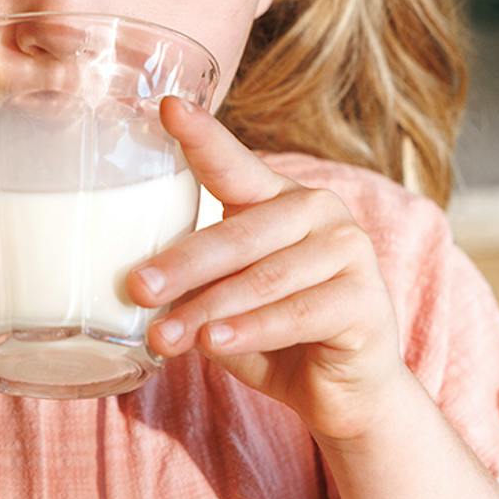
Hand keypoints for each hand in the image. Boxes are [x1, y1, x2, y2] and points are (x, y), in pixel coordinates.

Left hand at [127, 95, 413, 445]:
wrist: (343, 390)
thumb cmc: (275, 336)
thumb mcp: (226, 302)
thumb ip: (196, 285)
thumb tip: (133, 286)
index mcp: (280, 198)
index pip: (235, 164)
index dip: (203, 136)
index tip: (168, 107)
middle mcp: (320, 212)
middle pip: (242, 232)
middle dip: (185, 263)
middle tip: (137, 287)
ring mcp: (349, 251)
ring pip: (267, 277)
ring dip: (210, 308)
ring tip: (165, 336)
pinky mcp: (365, 300)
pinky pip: (299, 313)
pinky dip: (252, 330)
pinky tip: (214, 343)